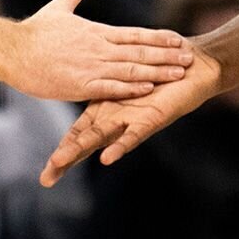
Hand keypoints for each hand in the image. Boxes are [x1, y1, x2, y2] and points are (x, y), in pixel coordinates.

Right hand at [13, 0, 191, 101]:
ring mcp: (91, 67)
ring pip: (131, 69)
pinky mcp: (80, 85)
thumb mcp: (59, 7)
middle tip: (190, 58)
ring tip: (179, 73)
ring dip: (158, 71)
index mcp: (97, 32)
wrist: (12, 50)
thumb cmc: (34, 31)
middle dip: (167, 55)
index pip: (135, 34)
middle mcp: (99, 48)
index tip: (178, 39)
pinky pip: (111, 87)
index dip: (158, 37)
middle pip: (140, 52)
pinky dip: (131, 87)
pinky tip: (149, 88)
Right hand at [38, 41, 221, 185]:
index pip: (78, 131)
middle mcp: (116, 119)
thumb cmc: (162, 65)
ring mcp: (131, 121)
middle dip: (63, 157)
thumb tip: (83, 59)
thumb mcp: (125, 69)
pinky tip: (106, 158)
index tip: (43, 164)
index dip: (60, 144)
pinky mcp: (149, 121)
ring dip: (81, 151)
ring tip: (60, 163)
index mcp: (107, 109)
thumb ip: (105, 69)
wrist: (195, 67)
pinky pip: (132, 135)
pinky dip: (119, 145)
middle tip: (44, 179)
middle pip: (83, 141)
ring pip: (101, 139)